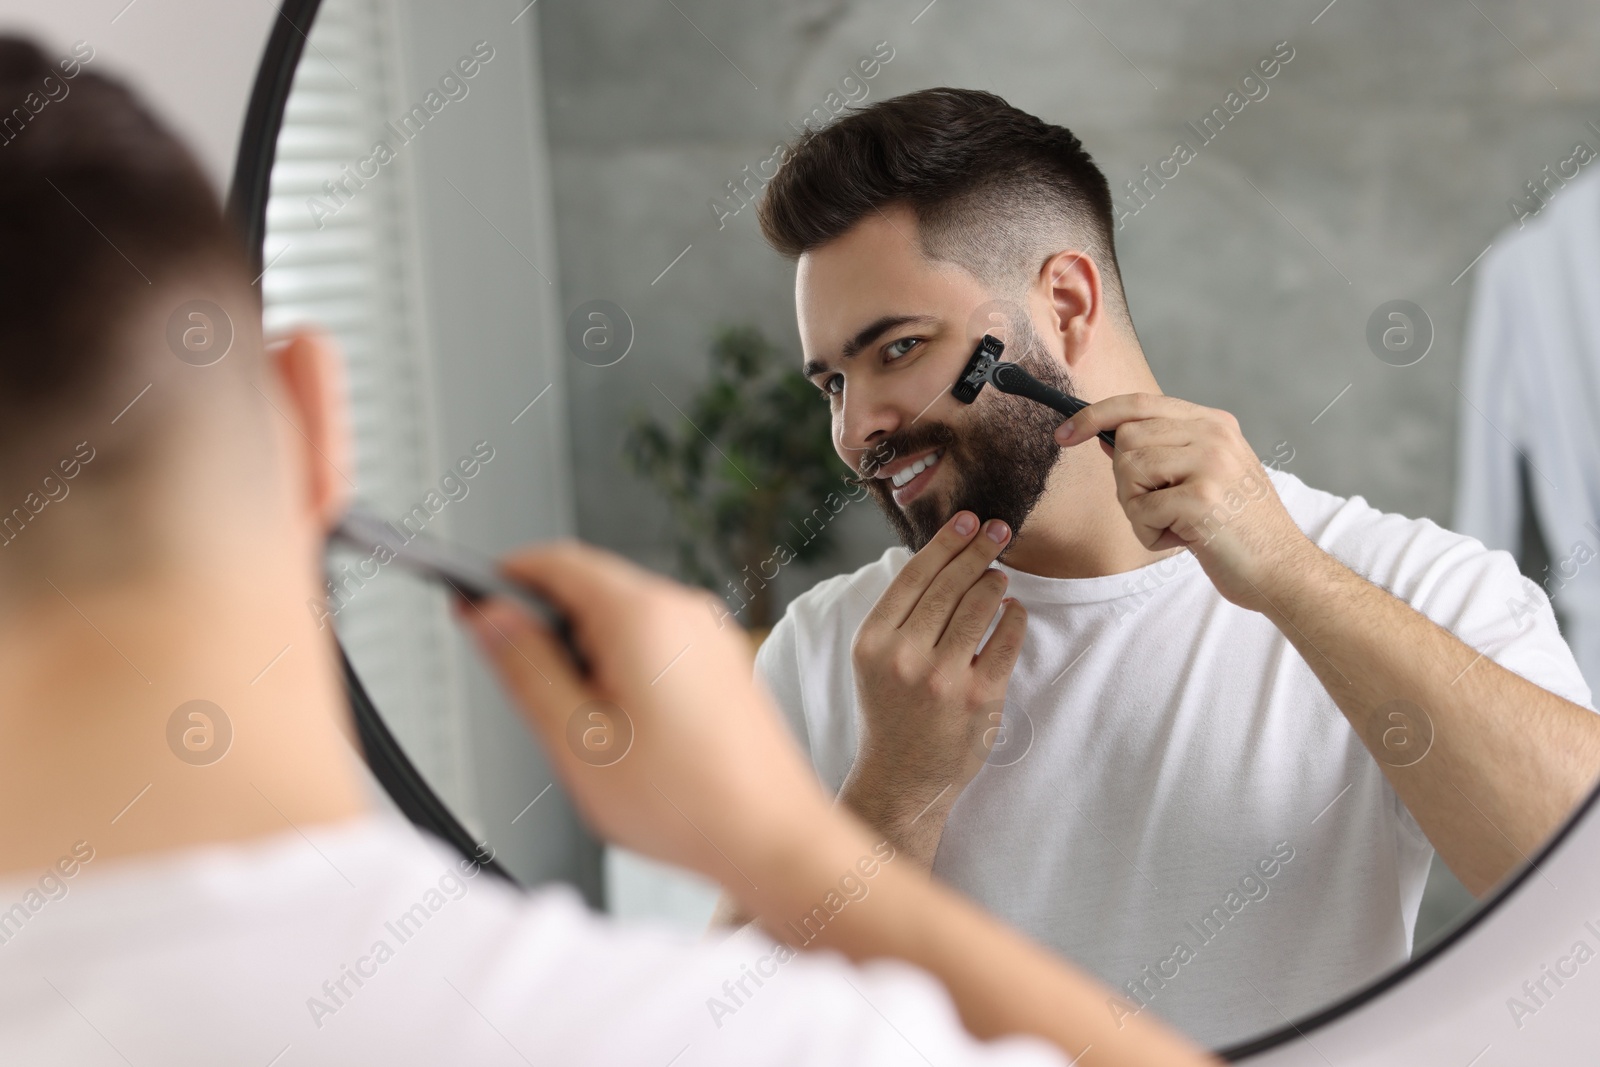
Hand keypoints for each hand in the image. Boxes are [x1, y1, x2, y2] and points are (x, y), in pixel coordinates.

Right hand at [454, 540, 839, 894]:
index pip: (555, 561)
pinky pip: (654, 642)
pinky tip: (624, 730)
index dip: (502, 579)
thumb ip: (525, 668)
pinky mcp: (720, 660)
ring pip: (620, 618)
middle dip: (546, 628)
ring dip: (585, 653)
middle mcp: (683, 611)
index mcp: (643, 617)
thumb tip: (490, 617)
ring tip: (586, 728)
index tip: (472, 605)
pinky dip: (622, 668)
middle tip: (528, 692)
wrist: (774, 839)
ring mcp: (708, 634)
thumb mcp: (577, 741)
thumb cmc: (689, 804)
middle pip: (589, 587)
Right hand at [842, 510, 1028, 865]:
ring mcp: (943, 677)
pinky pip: (1006, 638)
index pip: (913, 575)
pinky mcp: (979, 697)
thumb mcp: (877, 661)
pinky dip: (1013, 617)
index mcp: (872, 642)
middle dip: (979, 548)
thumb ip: (901, 616)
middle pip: (950, 584)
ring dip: (995, 582)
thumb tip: (943, 556)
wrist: (903, 779)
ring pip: (980, 604)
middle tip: (998, 529)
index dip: (944, 542)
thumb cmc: (892, 712)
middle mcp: (904, 656)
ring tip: (999, 577)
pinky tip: (1011, 610)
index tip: (966, 519)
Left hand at [1055, 392, 1312, 610]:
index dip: (1094, 415)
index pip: (1139, 402)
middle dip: (1127, 481)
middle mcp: (1214, 434)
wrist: (1281, 571)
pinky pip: (1140, 510)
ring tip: (1175, 524)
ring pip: (1127, 470)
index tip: (1063, 434)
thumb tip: (1102, 434)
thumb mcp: (1200, 478)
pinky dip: (1150, 534)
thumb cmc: (1235, 530)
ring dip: (1138, 509)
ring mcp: (1210, 462)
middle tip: (1160, 509)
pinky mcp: (1201, 497)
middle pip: (1126, 439)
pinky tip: (1184, 540)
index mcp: (1213, 423)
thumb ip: (1159, 452)